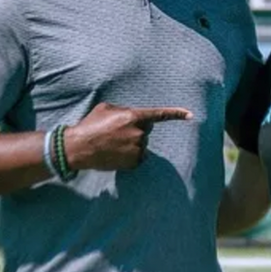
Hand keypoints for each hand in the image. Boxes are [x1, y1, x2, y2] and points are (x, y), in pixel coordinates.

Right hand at [62, 102, 192, 170]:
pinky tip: (117, 152)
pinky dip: (131, 154)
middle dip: (137, 128)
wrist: (79, 148)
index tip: (191, 115)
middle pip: (147, 129)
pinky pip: (139, 156)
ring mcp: (137, 149)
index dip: (176, 114)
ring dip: (133, 142)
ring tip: (113, 143)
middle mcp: (138, 133)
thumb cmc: (90, 125)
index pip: (159, 115)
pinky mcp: (134, 162)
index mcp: (133, 117)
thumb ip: (125, 111)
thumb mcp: (107, 109)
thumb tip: (134, 116)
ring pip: (143, 143)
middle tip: (117, 131)